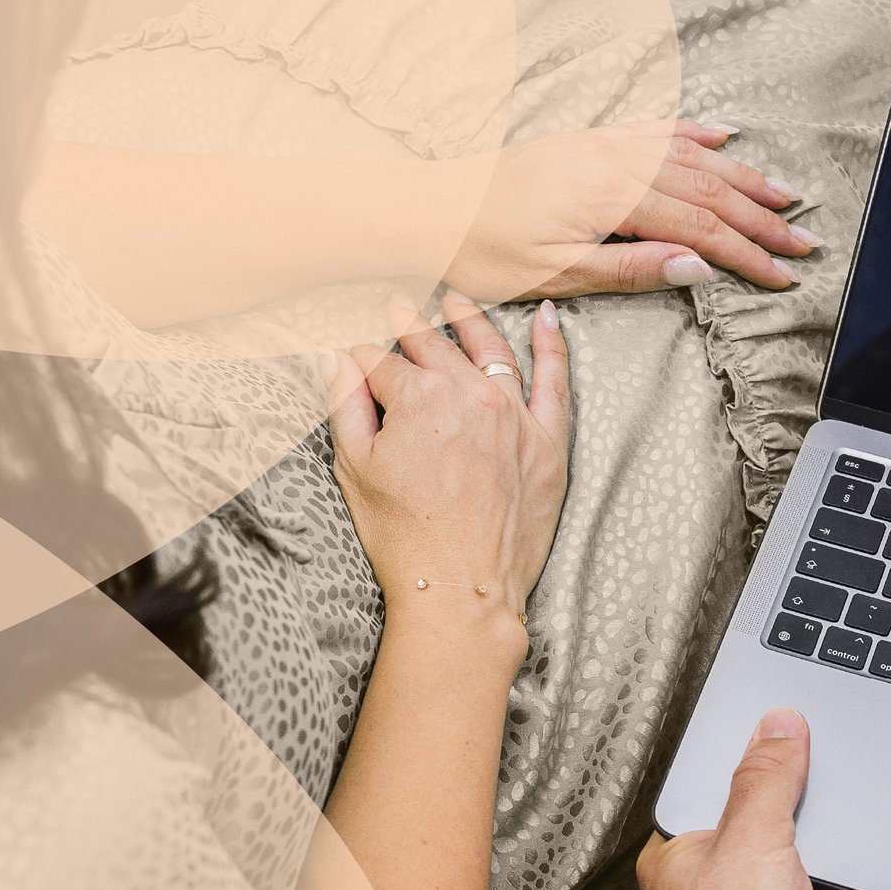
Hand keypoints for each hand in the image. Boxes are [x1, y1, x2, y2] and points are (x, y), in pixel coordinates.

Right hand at [327, 291, 570, 640]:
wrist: (462, 589)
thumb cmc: (404, 537)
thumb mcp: (356, 468)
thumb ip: (345, 405)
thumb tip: (334, 358)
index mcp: (419, 397)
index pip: (384, 363)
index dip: (363, 360)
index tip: (357, 357)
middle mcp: (471, 395)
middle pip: (436, 347)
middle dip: (411, 324)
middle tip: (398, 306)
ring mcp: (515, 415)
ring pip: (491, 350)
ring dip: (470, 320)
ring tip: (455, 300)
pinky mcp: (548, 440)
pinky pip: (555, 380)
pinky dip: (552, 344)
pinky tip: (545, 317)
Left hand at [447, 120, 818, 298]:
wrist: (426, 207)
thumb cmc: (482, 250)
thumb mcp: (555, 274)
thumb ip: (631, 268)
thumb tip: (697, 266)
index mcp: (611, 199)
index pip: (699, 228)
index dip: (747, 254)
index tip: (783, 276)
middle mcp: (615, 163)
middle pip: (707, 190)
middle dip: (760, 218)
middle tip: (804, 242)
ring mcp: (603, 147)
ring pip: (690, 159)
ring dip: (741, 178)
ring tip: (783, 194)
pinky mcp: (588, 142)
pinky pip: (655, 132)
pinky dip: (695, 135)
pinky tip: (723, 139)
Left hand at [637, 710, 890, 889]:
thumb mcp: (748, 843)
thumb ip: (766, 780)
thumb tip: (778, 727)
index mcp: (687, 852)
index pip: (723, 786)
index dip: (758, 762)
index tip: (793, 738)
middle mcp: (725, 884)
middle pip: (778, 824)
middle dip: (811, 813)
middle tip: (835, 787)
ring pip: (818, 865)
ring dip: (845, 855)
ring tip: (859, 832)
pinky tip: (878, 878)